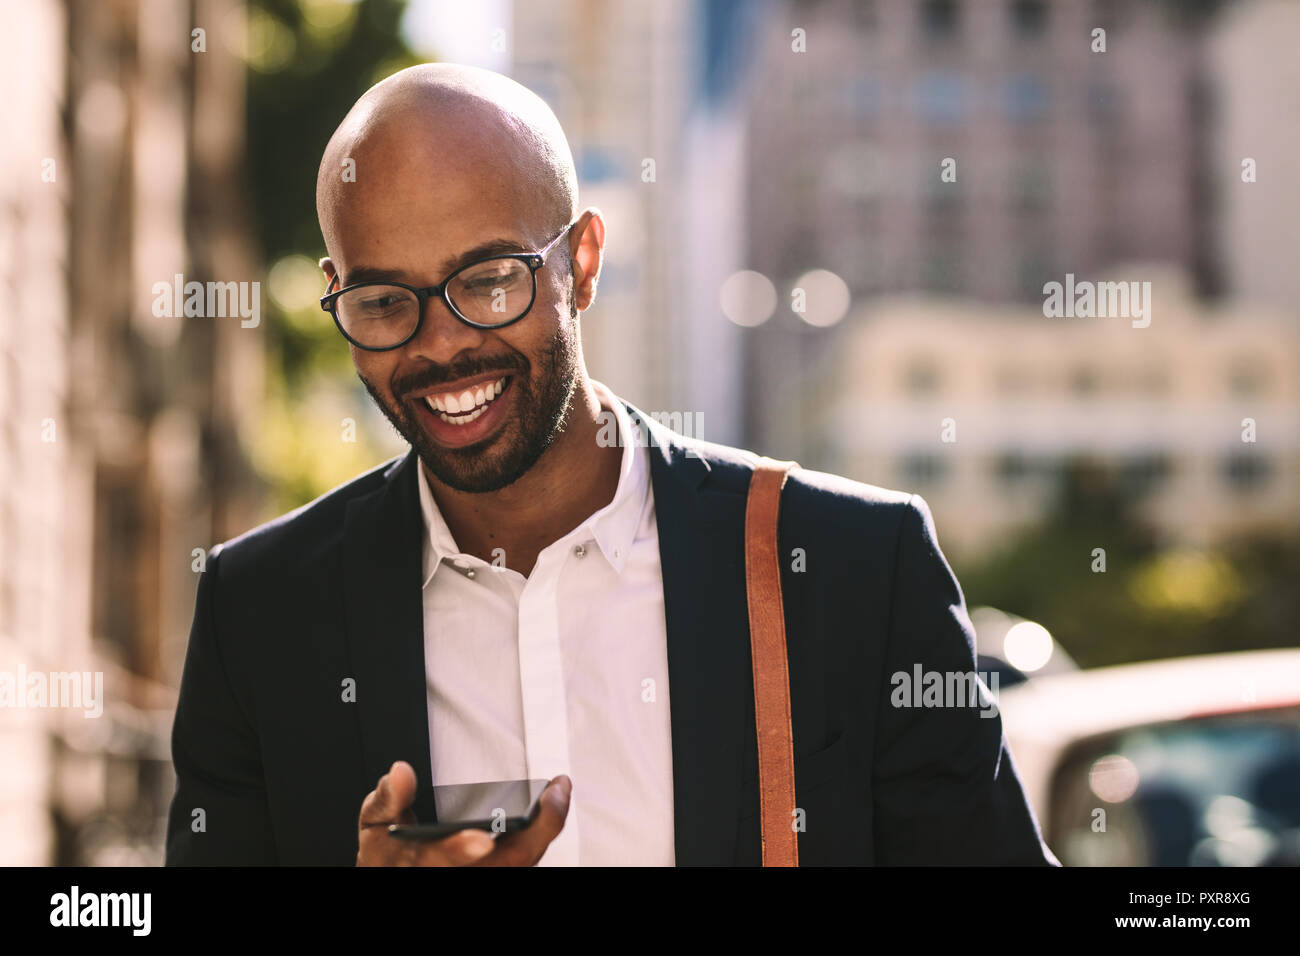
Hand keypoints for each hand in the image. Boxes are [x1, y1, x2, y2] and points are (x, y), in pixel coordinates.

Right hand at [356, 760, 571, 865]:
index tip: (482, 838)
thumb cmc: (387, 854)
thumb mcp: (375, 825)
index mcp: (419, 863)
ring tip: (557, 793)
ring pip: (520, 863)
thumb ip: (388, 799)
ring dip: (545, 829)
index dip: (461, 850)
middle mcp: (455, 874)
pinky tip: (548, 811)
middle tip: (555, 792)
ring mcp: (478, 873)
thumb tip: (401, 773)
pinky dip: (540, 834)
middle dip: (537, 831)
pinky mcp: (494, 870)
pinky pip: (522, 859)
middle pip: (505, 864)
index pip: (441, 860)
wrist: (394, 873)